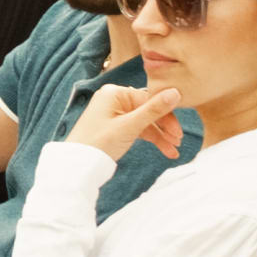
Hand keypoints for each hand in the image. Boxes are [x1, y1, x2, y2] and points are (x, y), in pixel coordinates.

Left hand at [69, 82, 184, 162]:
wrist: (78, 164)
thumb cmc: (99, 142)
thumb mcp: (129, 127)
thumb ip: (153, 110)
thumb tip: (175, 92)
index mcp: (115, 93)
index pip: (149, 100)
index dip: (166, 116)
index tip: (178, 133)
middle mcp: (114, 99)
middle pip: (148, 110)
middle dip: (164, 127)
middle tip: (178, 142)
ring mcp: (115, 113)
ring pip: (145, 122)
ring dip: (160, 136)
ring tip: (174, 150)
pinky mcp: (115, 126)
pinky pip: (137, 129)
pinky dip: (150, 139)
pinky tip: (165, 149)